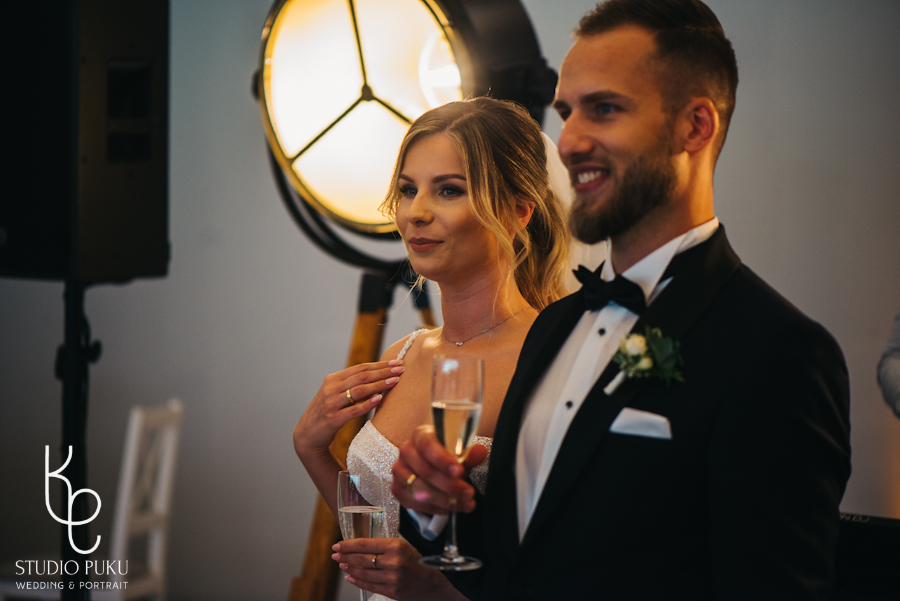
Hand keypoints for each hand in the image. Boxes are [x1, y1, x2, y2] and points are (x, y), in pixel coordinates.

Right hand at [293, 360, 404, 459]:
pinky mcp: (333, 419)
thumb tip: (377, 374)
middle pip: (361, 377)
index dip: (379, 365)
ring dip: (378, 385)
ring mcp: (331, 403)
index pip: (360, 368)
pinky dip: (367, 403)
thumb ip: (350, 384)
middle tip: (401, 369)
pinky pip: (353, 410)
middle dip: (383, 372)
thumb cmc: (328, 411)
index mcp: (333, 379)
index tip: (397, 362)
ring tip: (394, 382)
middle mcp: (331, 388)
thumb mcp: (335, 393)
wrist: (308, 434)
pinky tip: (379, 399)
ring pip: (358, 391)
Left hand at [333, 538, 466, 600]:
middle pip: (361, 559)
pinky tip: (350, 577)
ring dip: (349, 569)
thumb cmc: (419, 562)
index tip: (338, 545)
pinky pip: (369, 585)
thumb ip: (384, 546)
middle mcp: (393, 561)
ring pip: (363, 573)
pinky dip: (357, 581)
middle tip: (335, 555)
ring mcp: (392, 578)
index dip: (348, 545)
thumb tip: (360, 546)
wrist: (435, 583)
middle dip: (344, 557)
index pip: (364, 544)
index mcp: (396, 546)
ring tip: (341, 565)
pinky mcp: (392, 592)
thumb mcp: (404, 546)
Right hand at [391, 425, 488, 514]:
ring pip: (418, 489)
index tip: (459, 472)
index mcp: (421, 435)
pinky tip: (449, 508)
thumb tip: (480, 451)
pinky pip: (412, 502)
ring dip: (444, 499)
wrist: (433, 467)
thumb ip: (470, 454)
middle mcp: (407, 450)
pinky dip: (433, 507)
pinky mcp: (397, 488)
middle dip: (449, 485)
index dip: (443, 460)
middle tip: (468, 493)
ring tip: (464, 503)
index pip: (427, 445)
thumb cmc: (446, 457)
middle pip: (425, 470)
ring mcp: (399, 470)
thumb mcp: (460, 454)